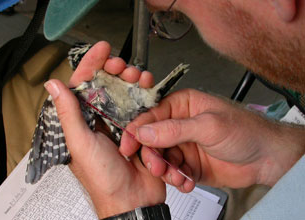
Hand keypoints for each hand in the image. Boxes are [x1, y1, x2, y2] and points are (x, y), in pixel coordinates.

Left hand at [44, 41, 164, 217]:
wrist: (133, 200)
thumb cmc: (104, 180)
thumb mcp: (81, 145)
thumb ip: (68, 115)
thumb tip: (53, 87)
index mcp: (83, 122)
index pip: (84, 86)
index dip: (91, 65)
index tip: (101, 50)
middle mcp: (101, 120)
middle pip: (107, 85)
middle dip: (115, 70)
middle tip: (121, 65)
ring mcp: (121, 124)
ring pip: (126, 92)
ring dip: (132, 80)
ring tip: (137, 76)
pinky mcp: (140, 128)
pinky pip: (142, 106)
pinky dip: (146, 94)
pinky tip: (148, 88)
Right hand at [121, 89, 304, 189]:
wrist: (266, 157)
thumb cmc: (245, 131)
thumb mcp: (208, 126)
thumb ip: (174, 129)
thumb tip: (145, 131)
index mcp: (182, 106)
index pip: (151, 115)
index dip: (137, 129)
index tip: (128, 144)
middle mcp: (179, 125)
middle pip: (152, 139)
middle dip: (152, 155)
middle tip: (157, 167)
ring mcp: (183, 145)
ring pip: (161, 158)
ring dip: (165, 171)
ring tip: (177, 177)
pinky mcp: (188, 164)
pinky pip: (173, 172)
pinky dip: (177, 180)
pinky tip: (187, 182)